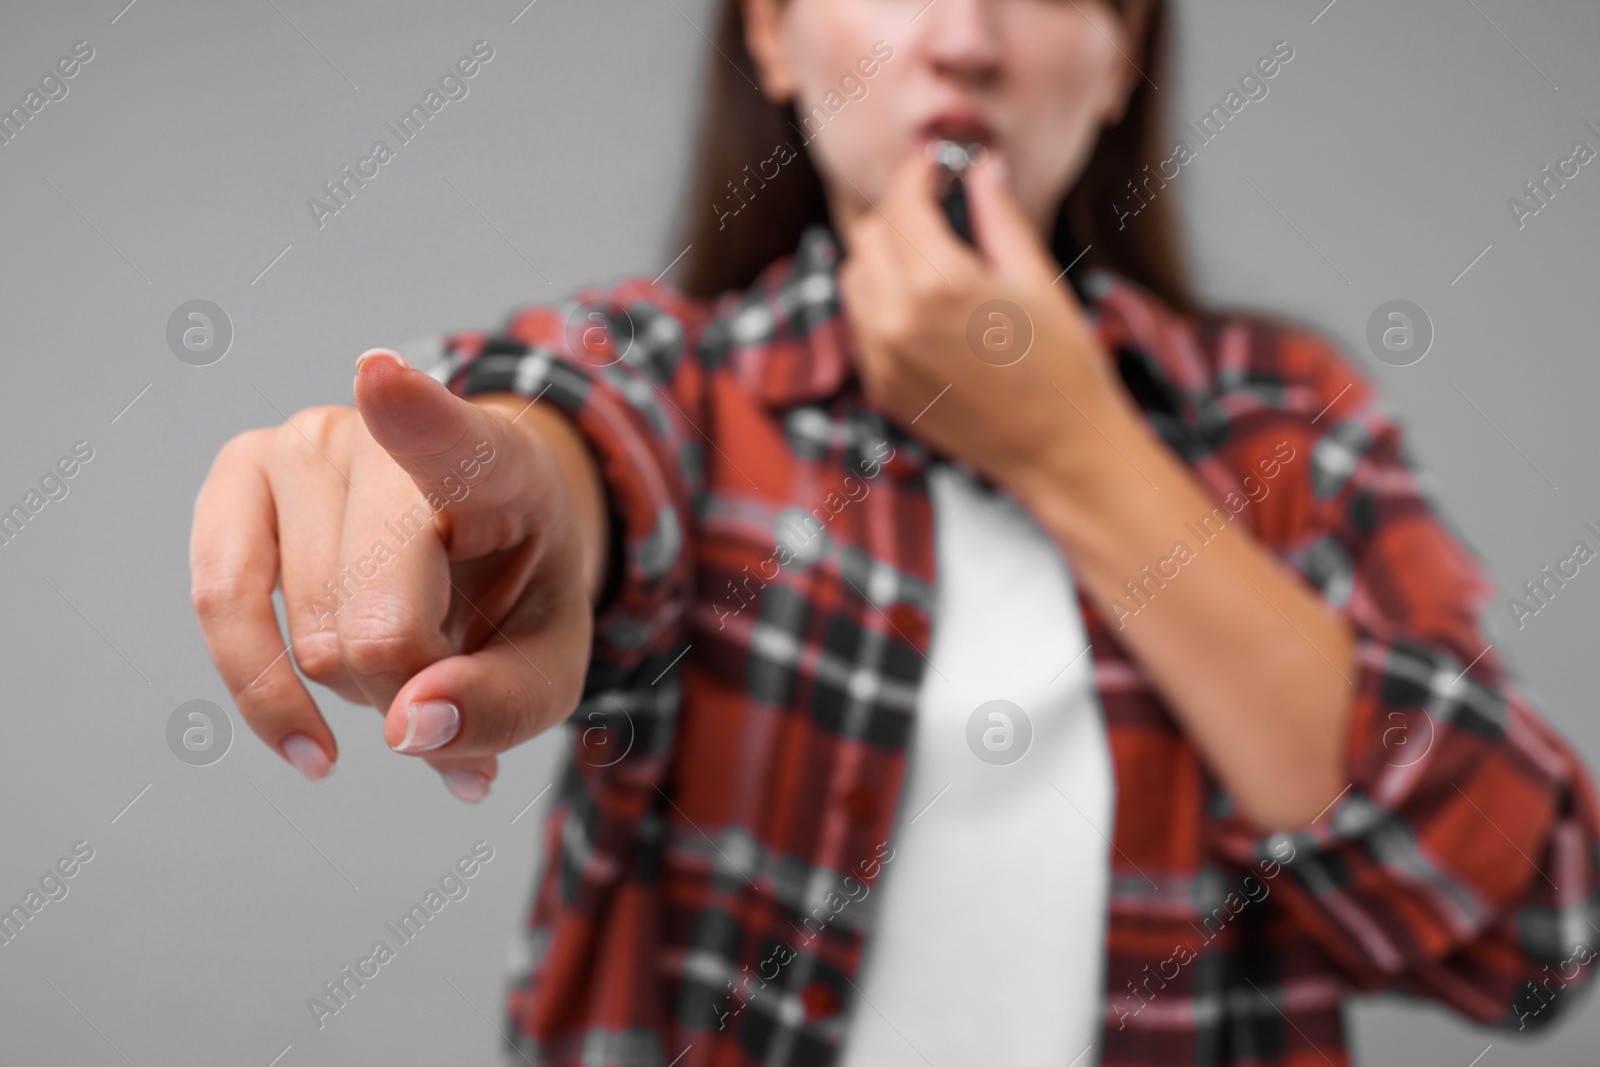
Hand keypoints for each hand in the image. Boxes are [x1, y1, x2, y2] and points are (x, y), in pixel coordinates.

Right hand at [188, 351, 594, 801]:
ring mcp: (300, 446)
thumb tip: (406, 727)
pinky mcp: (235, 478)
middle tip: (451, 667)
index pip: (447, 436)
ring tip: (403, 649)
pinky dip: (267, 694)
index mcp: (493, 461)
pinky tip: (310, 740)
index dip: (412, 414)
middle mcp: (385, 436)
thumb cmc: (514, 592)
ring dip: (357, 690)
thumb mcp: (550, 664)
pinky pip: (221, 608)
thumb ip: (502, 705)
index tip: (379, 376)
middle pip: (377, 627)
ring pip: (312, 641)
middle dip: (413, 688)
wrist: (478, 545)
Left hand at [836, 149, 1133, 500]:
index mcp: (939, 282)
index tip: (935, 165)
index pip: (902, 202)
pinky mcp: (881, 386)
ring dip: (882, 256)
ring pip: (854, 277)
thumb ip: (997, 216)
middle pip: (868, 234)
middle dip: (899, 212)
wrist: (1060, 452)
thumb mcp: (1036, 278)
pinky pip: (861, 324)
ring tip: (929, 259)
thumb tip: (981, 167)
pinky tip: (925, 308)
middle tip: (936, 208)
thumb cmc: (1063, 364)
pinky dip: (881, 302)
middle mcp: (896, 317)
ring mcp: (882, 357)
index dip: (918, 173)